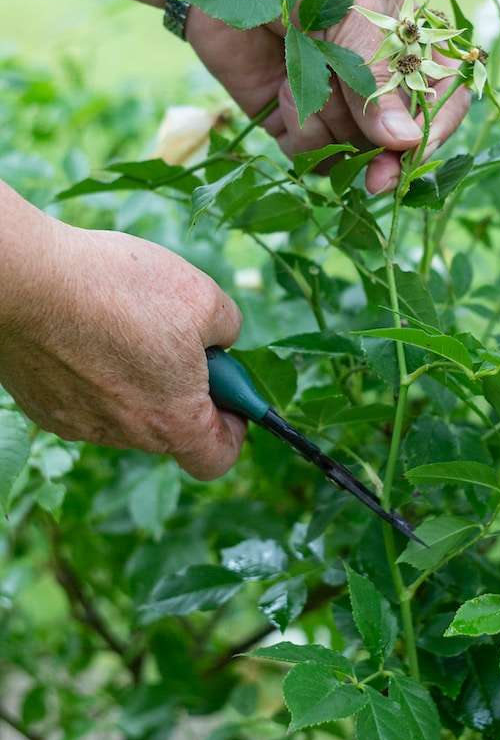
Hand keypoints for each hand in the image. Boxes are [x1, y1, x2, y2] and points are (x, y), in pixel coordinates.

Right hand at [0, 214, 244, 478]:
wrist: (26, 280)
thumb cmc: (119, 289)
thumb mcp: (202, 296)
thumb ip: (228, 328)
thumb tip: (221, 340)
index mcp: (172, 421)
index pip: (217, 458)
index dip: (234, 427)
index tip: (230, 392)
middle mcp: (125, 435)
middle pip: (171, 427)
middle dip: (184, 386)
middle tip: (176, 334)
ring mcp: (79, 424)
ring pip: (126, 409)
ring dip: (137, 375)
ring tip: (124, 320)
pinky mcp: (44, 405)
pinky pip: (85, 395)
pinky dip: (94, 369)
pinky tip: (86, 326)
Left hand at [187, 0, 469, 192]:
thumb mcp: (351, 7)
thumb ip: (377, 76)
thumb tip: (406, 141)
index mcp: (404, 41)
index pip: (441, 95)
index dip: (435, 127)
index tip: (416, 149)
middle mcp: (372, 77)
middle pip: (396, 138)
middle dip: (385, 157)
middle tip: (378, 179)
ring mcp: (332, 100)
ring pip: (352, 149)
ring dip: (332, 127)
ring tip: (302, 77)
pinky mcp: (292, 117)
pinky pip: (311, 153)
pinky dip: (301, 134)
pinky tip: (284, 91)